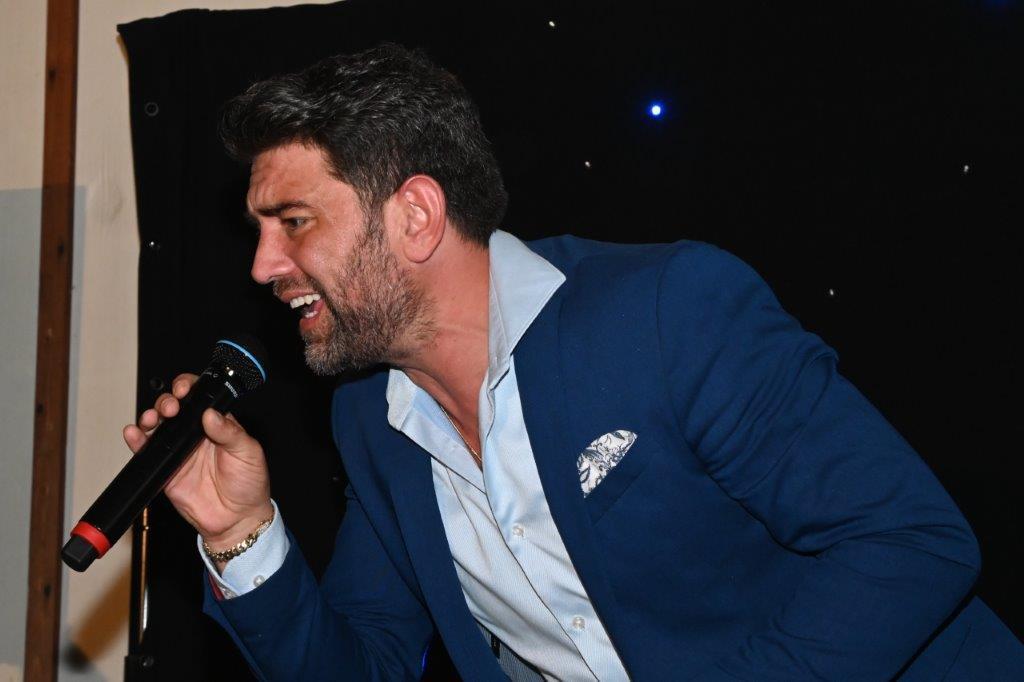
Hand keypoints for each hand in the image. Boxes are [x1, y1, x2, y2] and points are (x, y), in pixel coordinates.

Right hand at [123, 373, 273, 553]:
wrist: (237, 519)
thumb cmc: (249, 484)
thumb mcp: (248, 452)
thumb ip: (230, 432)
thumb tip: (211, 414)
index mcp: (217, 424)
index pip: (198, 398)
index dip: (188, 388)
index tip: (185, 390)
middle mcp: (194, 434)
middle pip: (173, 408)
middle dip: (167, 401)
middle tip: (171, 407)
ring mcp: (178, 451)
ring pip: (157, 427)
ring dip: (150, 417)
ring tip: (151, 419)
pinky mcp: (165, 470)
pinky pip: (147, 453)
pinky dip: (137, 442)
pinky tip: (134, 434)